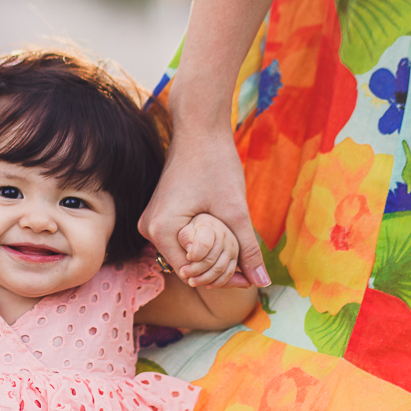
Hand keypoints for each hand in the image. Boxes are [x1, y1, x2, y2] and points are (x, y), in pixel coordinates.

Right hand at [138, 125, 268, 287]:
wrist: (199, 128)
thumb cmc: (216, 163)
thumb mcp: (236, 210)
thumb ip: (248, 248)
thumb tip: (262, 282)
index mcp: (161, 230)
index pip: (190, 273)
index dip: (219, 278)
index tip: (246, 277)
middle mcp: (149, 229)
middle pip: (186, 265)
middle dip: (215, 268)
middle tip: (245, 266)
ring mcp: (151, 221)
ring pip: (184, 253)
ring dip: (209, 255)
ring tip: (236, 251)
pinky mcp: (159, 214)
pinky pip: (181, 239)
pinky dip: (202, 242)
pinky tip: (223, 237)